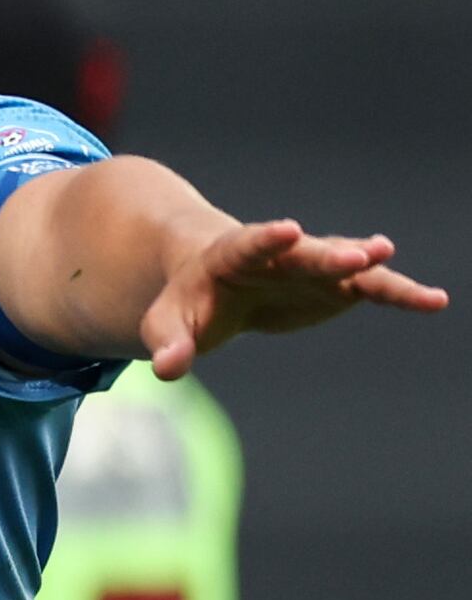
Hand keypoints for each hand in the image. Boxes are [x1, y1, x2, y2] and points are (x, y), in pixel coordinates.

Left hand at [138, 217, 442, 374]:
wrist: (214, 283)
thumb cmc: (187, 301)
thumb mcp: (167, 322)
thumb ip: (168, 343)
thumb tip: (168, 369)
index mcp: (232, 255)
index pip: (250, 243)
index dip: (268, 239)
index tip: (289, 230)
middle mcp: (281, 254)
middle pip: (307, 253)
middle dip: (332, 255)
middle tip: (362, 255)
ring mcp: (312, 267)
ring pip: (349, 267)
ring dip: (376, 271)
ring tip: (414, 284)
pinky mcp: (336, 286)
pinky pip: (371, 288)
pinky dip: (399, 294)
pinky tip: (433, 301)